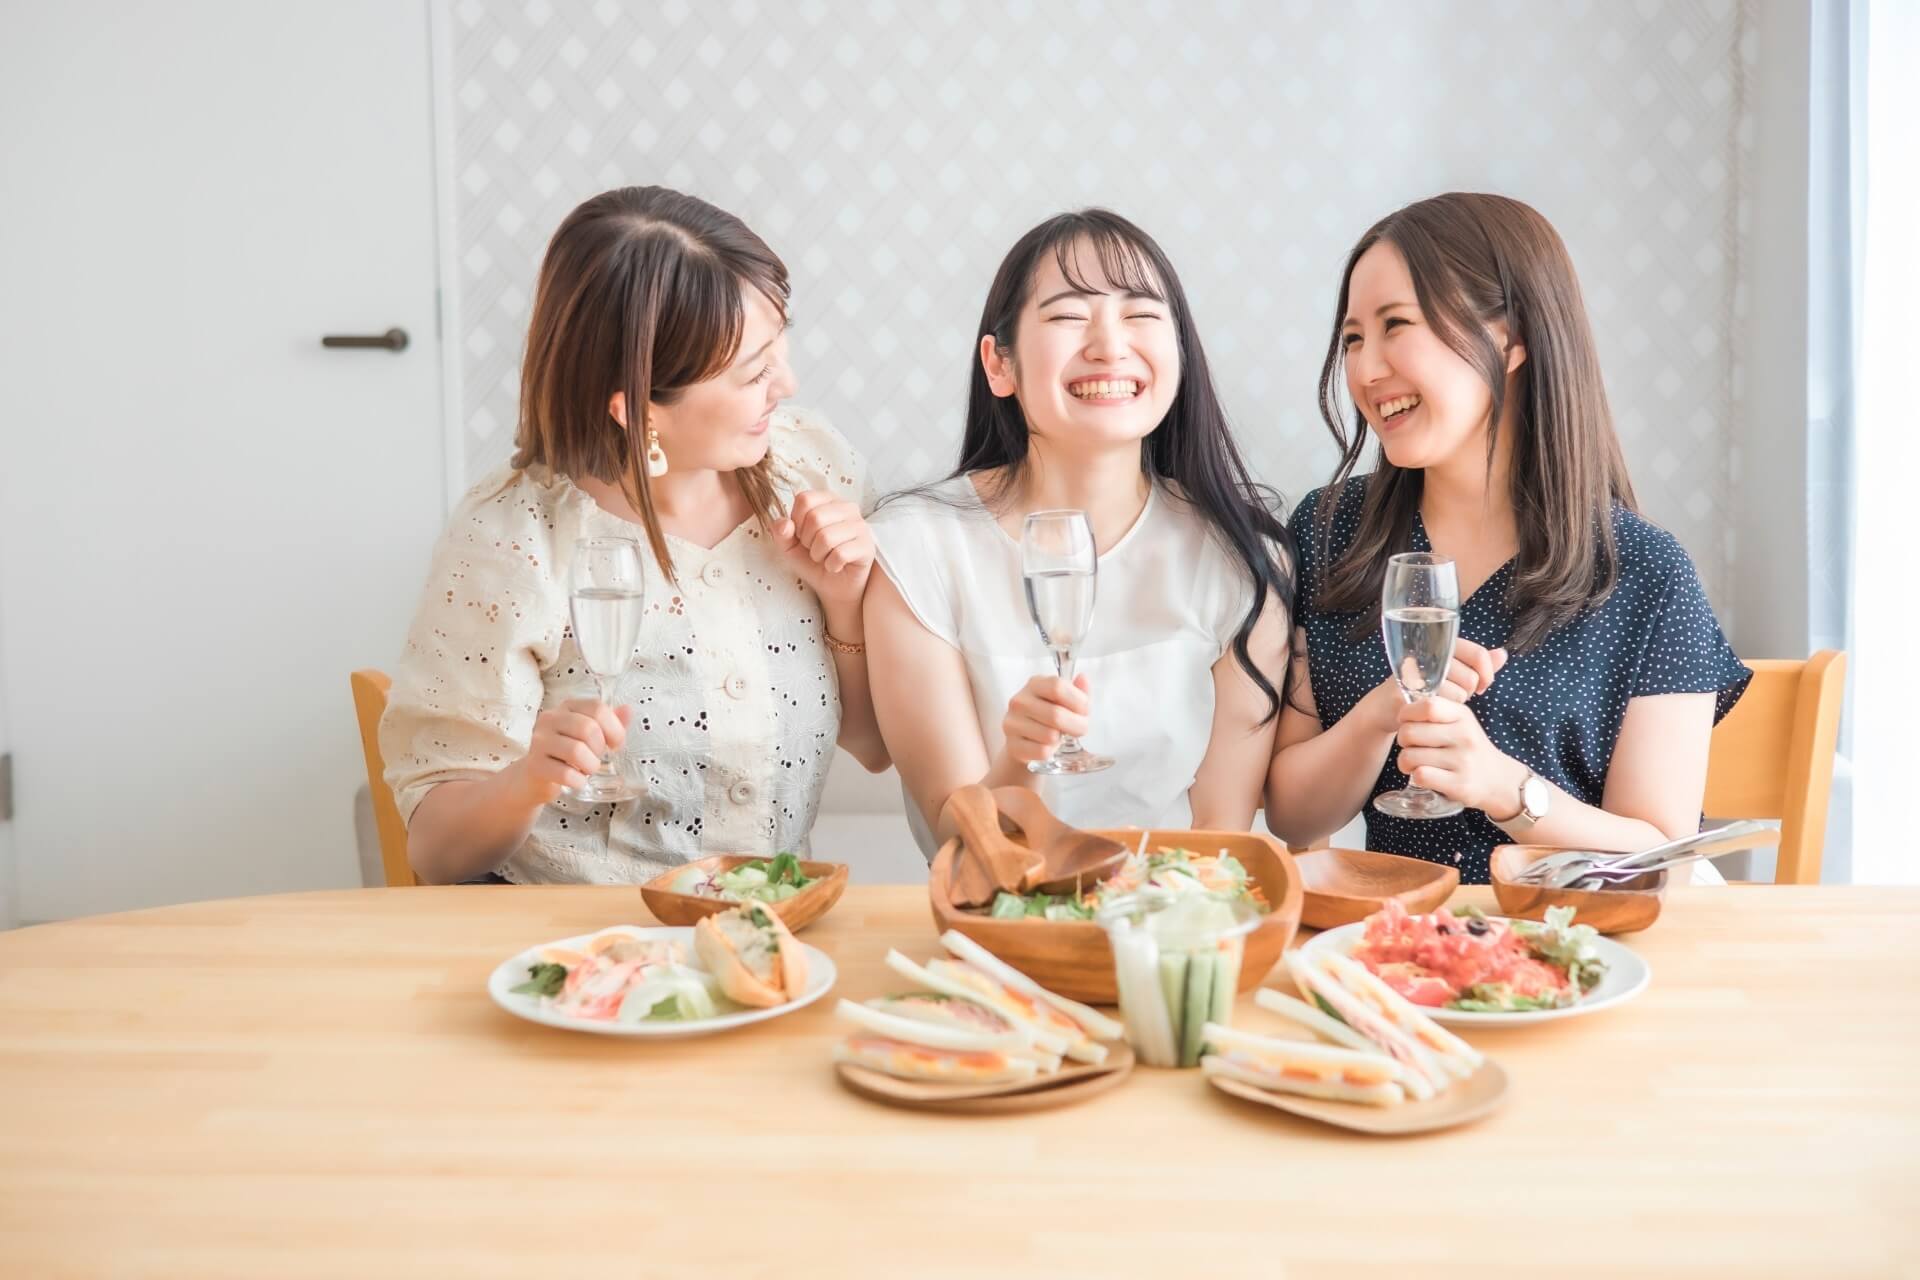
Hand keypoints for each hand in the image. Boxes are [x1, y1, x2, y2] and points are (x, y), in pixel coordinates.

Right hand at [508, 698, 631, 805]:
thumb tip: (628, 710)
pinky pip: (565, 773)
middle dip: (600, 749)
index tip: (614, 744)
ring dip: (590, 766)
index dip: (614, 729)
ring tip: (587, 769)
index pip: (597, 708)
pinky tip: (576, 780)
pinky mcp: (535, 764)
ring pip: (576, 751)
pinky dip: (578, 780)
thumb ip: (610, 722)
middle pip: (588, 728)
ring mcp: (539, 741)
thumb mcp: (589, 735)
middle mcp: (550, 719)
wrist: (534, 777)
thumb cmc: (566, 753)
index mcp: (567, 707)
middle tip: (596, 758)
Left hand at [772, 490, 873, 612]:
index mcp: (828, 500)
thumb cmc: (812, 561)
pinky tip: (835, 566)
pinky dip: (831, 565)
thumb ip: (781, 533)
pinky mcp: (867, 546)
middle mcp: (847, 507)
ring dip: (818, 555)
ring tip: (824, 557)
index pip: (804, 499)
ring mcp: (860, 526)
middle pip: (815, 517)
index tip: (802, 535)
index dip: (796, 521)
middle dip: (807, 541)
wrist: (833, 586)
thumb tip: (784, 524)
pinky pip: (840, 554)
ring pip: (826, 537)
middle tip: (814, 549)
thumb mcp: (789, 546)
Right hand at [999, 673, 1091, 766]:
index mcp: (1035, 684)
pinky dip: (1050, 751)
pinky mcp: (1012, 745)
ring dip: (1061, 740)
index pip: (1057, 687)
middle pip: (1056, 714)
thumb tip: (1083, 679)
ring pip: (1050, 735)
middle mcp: (1020, 701)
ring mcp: (1013, 723)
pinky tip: (1046, 745)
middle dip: (1077, 725)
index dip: (1078, 701)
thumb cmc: (1047, 716)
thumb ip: (1078, 690)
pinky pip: (1042, 752)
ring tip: (1057, 735)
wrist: (1022, 740)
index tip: (1085, 710)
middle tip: (1079, 728)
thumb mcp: (1064, 699)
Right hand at [1363, 637, 1507, 733]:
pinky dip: (1442, 711)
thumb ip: (1475, 662)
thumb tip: (1502, 654)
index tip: (1484, 684)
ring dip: (1455, 703)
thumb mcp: (1450, 673)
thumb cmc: (1421, 688)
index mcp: (1439, 642)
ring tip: (1441, 701)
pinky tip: (1433, 709)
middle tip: (1455, 694)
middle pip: (1471, 676)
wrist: (1384, 707)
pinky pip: (1442, 703)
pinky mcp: (1408, 688)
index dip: (1487, 671)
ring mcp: (1416, 668)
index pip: (1477, 653)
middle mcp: (1426, 651)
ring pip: (1460, 691)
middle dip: (1468, 691)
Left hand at [1392, 696, 1526, 815]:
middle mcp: (1464, 736)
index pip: (1427, 706)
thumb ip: (1436, 713)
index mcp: (1462, 716)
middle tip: (1410, 746)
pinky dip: (1416, 776)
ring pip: (1409, 756)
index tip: (1405, 722)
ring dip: (1405, 762)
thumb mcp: (1460, 722)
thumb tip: (1402, 713)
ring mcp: (1463, 761)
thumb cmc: (1469, 747)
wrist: (1498, 780)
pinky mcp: (1459, 784)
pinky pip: (1420, 775)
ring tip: (1416, 763)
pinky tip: (1425, 775)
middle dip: (1402, 740)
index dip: (1407, 714)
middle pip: (1409, 732)